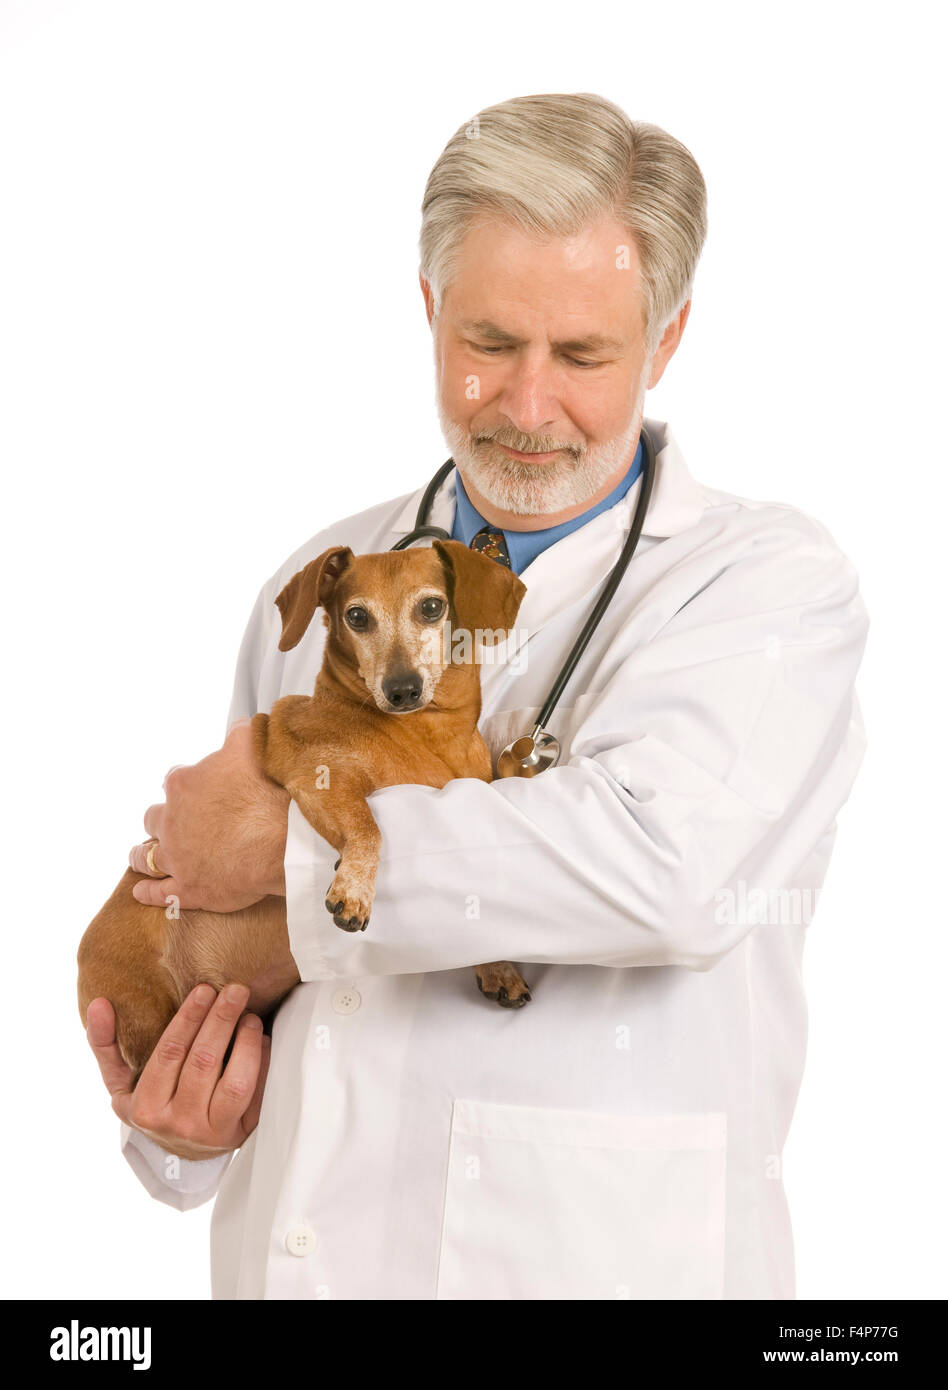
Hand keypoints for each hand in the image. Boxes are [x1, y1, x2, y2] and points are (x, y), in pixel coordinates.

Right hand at [86, 984, 270, 1161]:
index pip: (170, 1053)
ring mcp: (213, 1133)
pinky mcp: (242, 1134)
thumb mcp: (120, 1083)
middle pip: (204, 1063)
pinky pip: (259, 1096)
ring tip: (250, 1015)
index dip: (189, 1018)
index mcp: (146, 1108)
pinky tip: (262, 1039)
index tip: (204, 989)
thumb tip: (99, 1004)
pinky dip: (264, 1063)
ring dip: (246, 1043)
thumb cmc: (151, 1104)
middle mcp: (180, 1123)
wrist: (178, 1153)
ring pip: (236, 1083)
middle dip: (222, 1020)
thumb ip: (105, 1044)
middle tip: (235, 990)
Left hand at [129, 719, 289, 910]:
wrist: (281, 839)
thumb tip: (238, 727)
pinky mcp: (189, 888)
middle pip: (154, 818)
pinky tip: (140, 892)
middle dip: (158, 819)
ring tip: (137, 855)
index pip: (174, 781)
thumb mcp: (252, 744)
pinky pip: (160, 892)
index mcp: (184, 785)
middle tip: (165, 822)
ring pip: (147, 856)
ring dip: (141, 855)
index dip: (184, 785)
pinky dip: (148, 892)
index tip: (193, 789)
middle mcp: (172, 821)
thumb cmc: (267, 790)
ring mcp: (177, 857)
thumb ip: (240, 733)